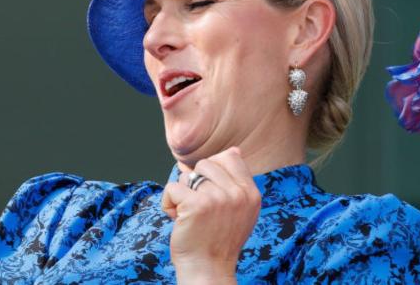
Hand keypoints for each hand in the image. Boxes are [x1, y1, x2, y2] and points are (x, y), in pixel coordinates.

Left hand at [161, 147, 260, 283]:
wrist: (208, 269)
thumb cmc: (216, 239)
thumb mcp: (238, 210)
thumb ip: (236, 181)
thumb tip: (232, 150)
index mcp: (251, 194)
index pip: (231, 157)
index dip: (212, 171)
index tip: (210, 195)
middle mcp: (238, 194)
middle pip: (205, 164)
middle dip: (194, 184)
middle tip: (199, 210)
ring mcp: (219, 198)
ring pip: (186, 176)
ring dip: (181, 194)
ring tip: (190, 216)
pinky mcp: (197, 204)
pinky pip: (171, 188)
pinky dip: (168, 204)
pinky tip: (178, 220)